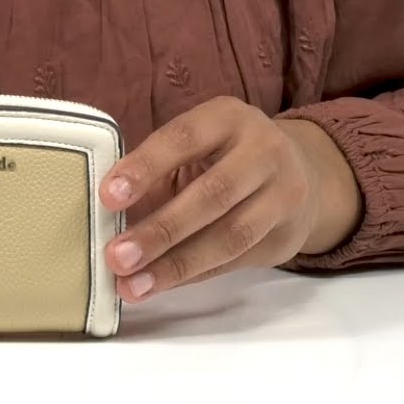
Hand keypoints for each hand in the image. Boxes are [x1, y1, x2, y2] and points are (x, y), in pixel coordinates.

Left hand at [99, 96, 361, 301]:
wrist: (302, 173)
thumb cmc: (222, 158)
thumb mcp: (194, 149)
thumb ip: (154, 174)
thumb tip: (102, 217)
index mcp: (227, 118)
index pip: (184, 138)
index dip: (145, 167)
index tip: (108, 197)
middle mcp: (264, 150)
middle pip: (212, 194)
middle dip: (161, 230)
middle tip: (117, 257)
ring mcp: (284, 194)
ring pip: (230, 236)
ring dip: (176, 265)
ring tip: (132, 286)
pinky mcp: (287, 235)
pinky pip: (236, 261)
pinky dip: (193, 275)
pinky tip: (159, 285)